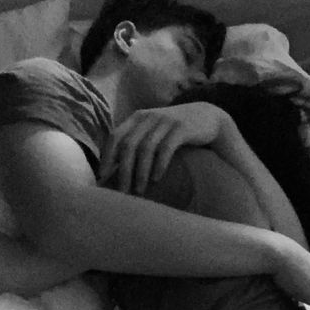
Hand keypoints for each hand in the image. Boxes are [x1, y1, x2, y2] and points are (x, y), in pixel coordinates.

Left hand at [99, 102, 230, 193]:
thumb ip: (135, 142)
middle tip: (122, 192)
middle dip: (123, 171)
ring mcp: (165, 121)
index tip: (103, 177)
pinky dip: (159, 165)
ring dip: (140, 172)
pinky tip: (157, 179)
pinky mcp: (182, 128)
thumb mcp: (153, 131)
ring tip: (139, 190)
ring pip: (146, 148)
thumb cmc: (174, 131)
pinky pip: (166, 148)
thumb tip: (113, 170)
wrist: (207, 118)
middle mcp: (149, 117)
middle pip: (129, 145)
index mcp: (137, 118)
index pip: (115, 137)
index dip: (107, 157)